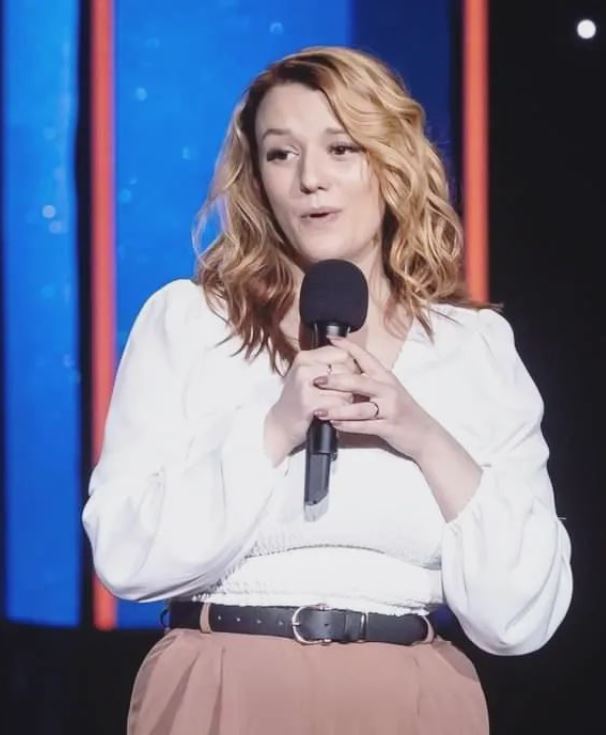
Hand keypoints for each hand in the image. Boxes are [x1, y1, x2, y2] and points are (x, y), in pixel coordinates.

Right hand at [265, 344, 359, 461]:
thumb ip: (328, 364)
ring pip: (345, 387)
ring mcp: (304, 384)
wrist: (281, 424)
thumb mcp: (308, 375)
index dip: (352, 367)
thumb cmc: (300, 399)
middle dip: (351, 384)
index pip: (343, 353)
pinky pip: (339, 403)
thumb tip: (357, 359)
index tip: (350, 377)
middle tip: (343, 394)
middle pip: (346, 369)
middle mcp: (303, 367)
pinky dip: (341, 411)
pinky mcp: (308, 402)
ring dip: (347, 399)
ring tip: (336, 404)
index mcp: (305, 357)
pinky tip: (332, 413)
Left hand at [312, 335, 436, 460]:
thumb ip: (369, 382)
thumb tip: (343, 373)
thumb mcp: (389, 391)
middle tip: (316, 380)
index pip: (366, 358)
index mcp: (386, 377)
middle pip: (358, 382)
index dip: (348, 347)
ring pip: (360, 408)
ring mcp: (389, 409)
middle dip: (335, 380)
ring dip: (338, 409)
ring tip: (319, 410)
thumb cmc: (403, 412)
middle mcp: (388, 390)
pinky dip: (348, 426)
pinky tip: (334, 424)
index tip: (331, 339)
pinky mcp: (389, 427)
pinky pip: (365, 426)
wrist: (426, 435)